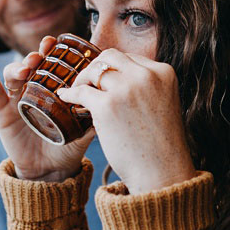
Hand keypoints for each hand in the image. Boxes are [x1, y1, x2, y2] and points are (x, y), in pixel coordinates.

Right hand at [0, 35, 94, 182]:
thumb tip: (107, 103)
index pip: (50, 63)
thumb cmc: (67, 147)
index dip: (51, 50)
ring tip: (23, 70)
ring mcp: (16, 99)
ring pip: (12, 76)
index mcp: (53, 88)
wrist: (49, 171)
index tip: (55, 42)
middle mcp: (34, 89)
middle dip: (34, 56)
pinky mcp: (2, 113)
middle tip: (40, 55)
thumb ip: (94, 118)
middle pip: (30, 65)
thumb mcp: (83, 132)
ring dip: (16, 68)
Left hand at [58, 49, 195, 193]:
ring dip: (82, 79)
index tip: (105, 80)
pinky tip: (65, 97)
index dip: (115, 69)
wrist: (162, 173)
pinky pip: (81, 91)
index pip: (131, 59)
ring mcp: (126, 89)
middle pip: (111, 56)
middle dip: (96, 67)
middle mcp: (146, 76)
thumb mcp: (164, 105)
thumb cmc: (161, 146)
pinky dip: (70, 93)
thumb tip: (121, 81)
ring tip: (76, 91)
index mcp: (164, 73)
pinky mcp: (106, 106)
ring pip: (95, 71)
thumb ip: (147, 89)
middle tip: (87, 81)